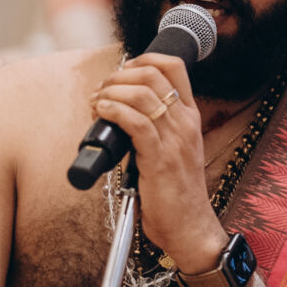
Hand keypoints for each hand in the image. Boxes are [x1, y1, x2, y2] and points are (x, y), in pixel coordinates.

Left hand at [89, 54, 224, 272]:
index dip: (143, 58)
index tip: (122, 71)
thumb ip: (156, 128)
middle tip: (102, 90)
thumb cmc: (176, 193)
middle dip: (119, 75)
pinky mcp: (159, 158)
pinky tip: (101, 113)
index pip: (174, 66)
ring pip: (141, 93)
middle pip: (153, 73)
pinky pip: (135, 121)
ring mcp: (174, 139)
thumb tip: (122, 111)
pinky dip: (113, 111)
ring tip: (97, 103)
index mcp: (190, 117)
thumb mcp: (173, 151)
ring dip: (110, 91)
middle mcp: (185, 122)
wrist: (190, 228)